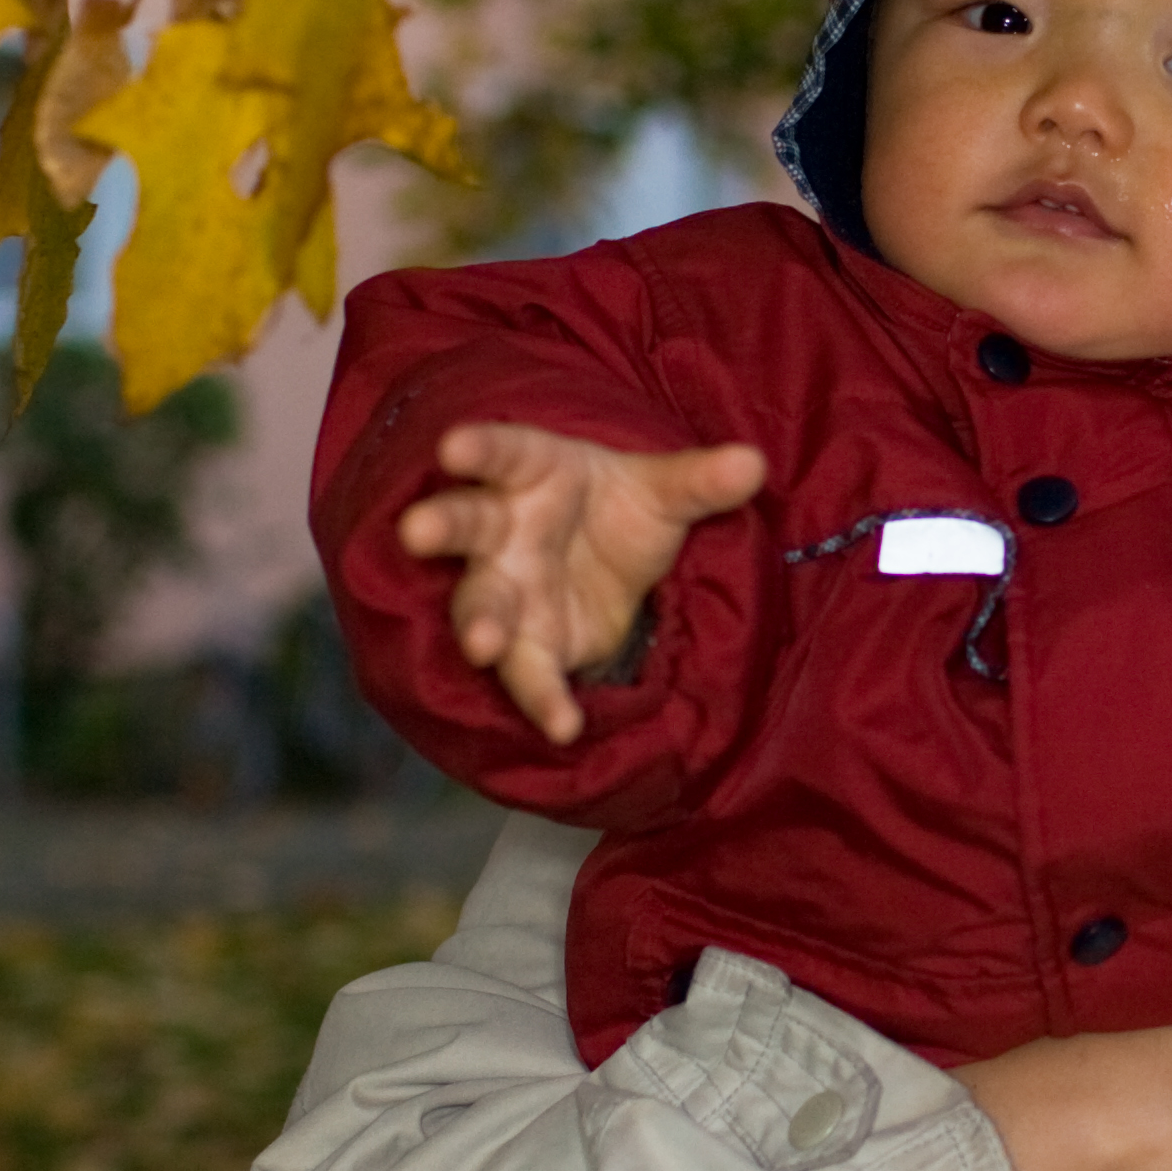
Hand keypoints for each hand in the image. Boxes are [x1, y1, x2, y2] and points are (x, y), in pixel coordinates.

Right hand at [395, 423, 765, 742]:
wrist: (614, 561)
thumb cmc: (619, 507)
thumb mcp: (662, 491)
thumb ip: (699, 481)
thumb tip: (753, 465)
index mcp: (532, 471)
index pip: (502, 453)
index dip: (478, 448)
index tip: (454, 446)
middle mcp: (504, 529)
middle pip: (466, 524)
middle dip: (442, 527)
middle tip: (417, 531)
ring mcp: (507, 589)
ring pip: (481, 603)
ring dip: (479, 623)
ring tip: (482, 645)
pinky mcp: (529, 643)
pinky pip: (528, 673)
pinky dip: (542, 699)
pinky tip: (563, 724)